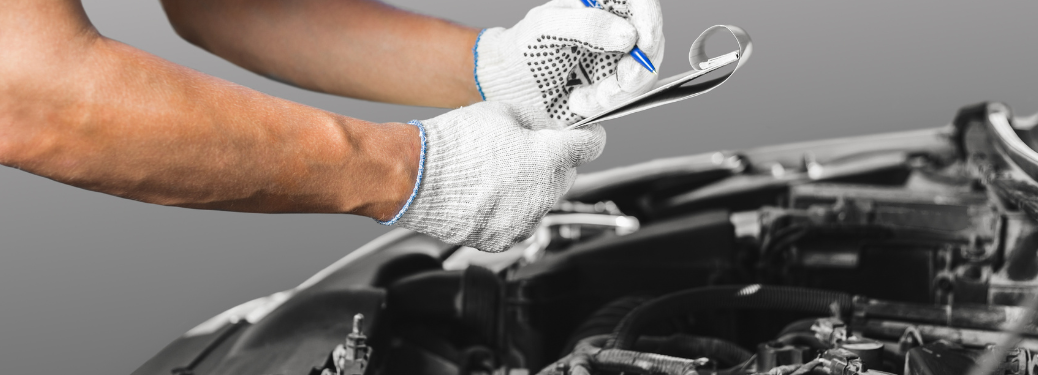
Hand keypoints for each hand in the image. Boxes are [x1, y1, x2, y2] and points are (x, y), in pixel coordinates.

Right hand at [382, 102, 605, 252]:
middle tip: (523, 150)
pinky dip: (510, 210)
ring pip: (543, 201)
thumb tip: (548, 128)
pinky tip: (486, 194)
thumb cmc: (453, 144)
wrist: (414, 179)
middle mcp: (544, 194)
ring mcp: (525, 221)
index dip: (589, 137)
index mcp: (549, 157)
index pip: (590, 146)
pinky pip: (519, 222)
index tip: (586, 136)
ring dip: (531, 188)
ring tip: (496, 173)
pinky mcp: (503, 239)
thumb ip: (535, 123)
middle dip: (553, 162)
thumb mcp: (501, 112)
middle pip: (566, 176)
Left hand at [474, 0, 663, 124]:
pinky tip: (579, 102)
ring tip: (582, 97)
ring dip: (617, 92)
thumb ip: (586, 25)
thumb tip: (628, 34)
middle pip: (652, 44)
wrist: (507, 88)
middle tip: (620, 81)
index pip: (641, 5)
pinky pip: (626, 99)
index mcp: (601, 6)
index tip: (645, 44)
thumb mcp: (546, 27)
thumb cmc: (521, 49)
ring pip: (643, 76)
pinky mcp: (612, 89)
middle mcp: (614, 31)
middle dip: (637, 69)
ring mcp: (615, 61)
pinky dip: (605, 105)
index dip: (651, 22)